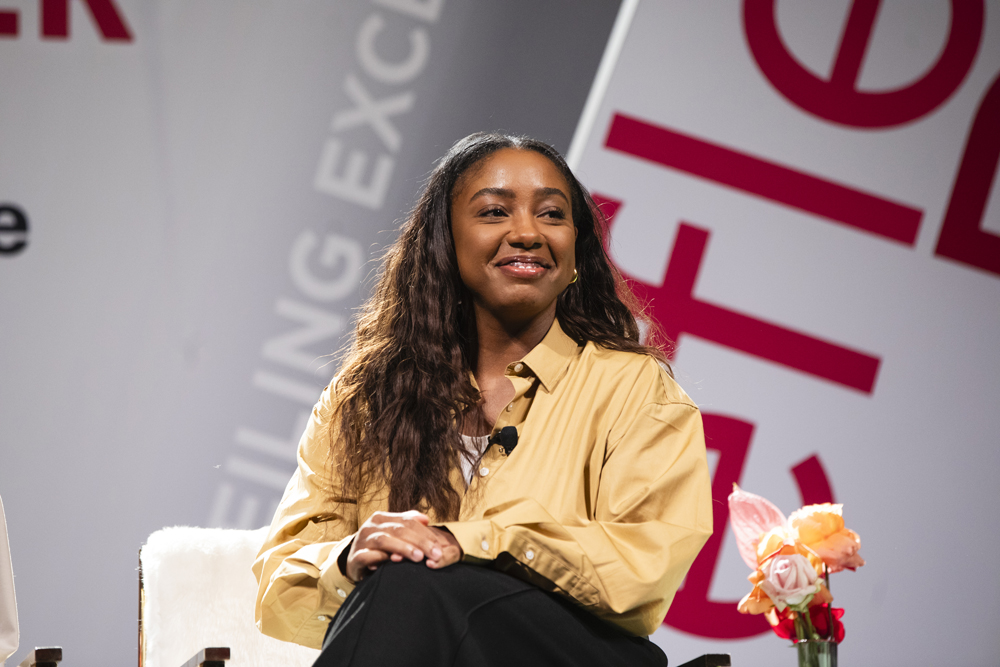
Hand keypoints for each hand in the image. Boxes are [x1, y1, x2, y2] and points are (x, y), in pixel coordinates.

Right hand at [344, 510, 462, 581]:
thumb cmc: (379, 548)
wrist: (354, 562)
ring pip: (384, 540)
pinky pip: (368, 556)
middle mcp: (371, 526)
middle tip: (435, 554)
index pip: (408, 522)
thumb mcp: (393, 533)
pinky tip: (392, 564)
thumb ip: (408, 523)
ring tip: (418, 557)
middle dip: (420, 542)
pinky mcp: (354, 557)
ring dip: (403, 548)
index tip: (439, 547)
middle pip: (399, 530)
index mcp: (382, 518)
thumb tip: (426, 519)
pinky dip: (380, 559)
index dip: (425, 534)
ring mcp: (361, 541)